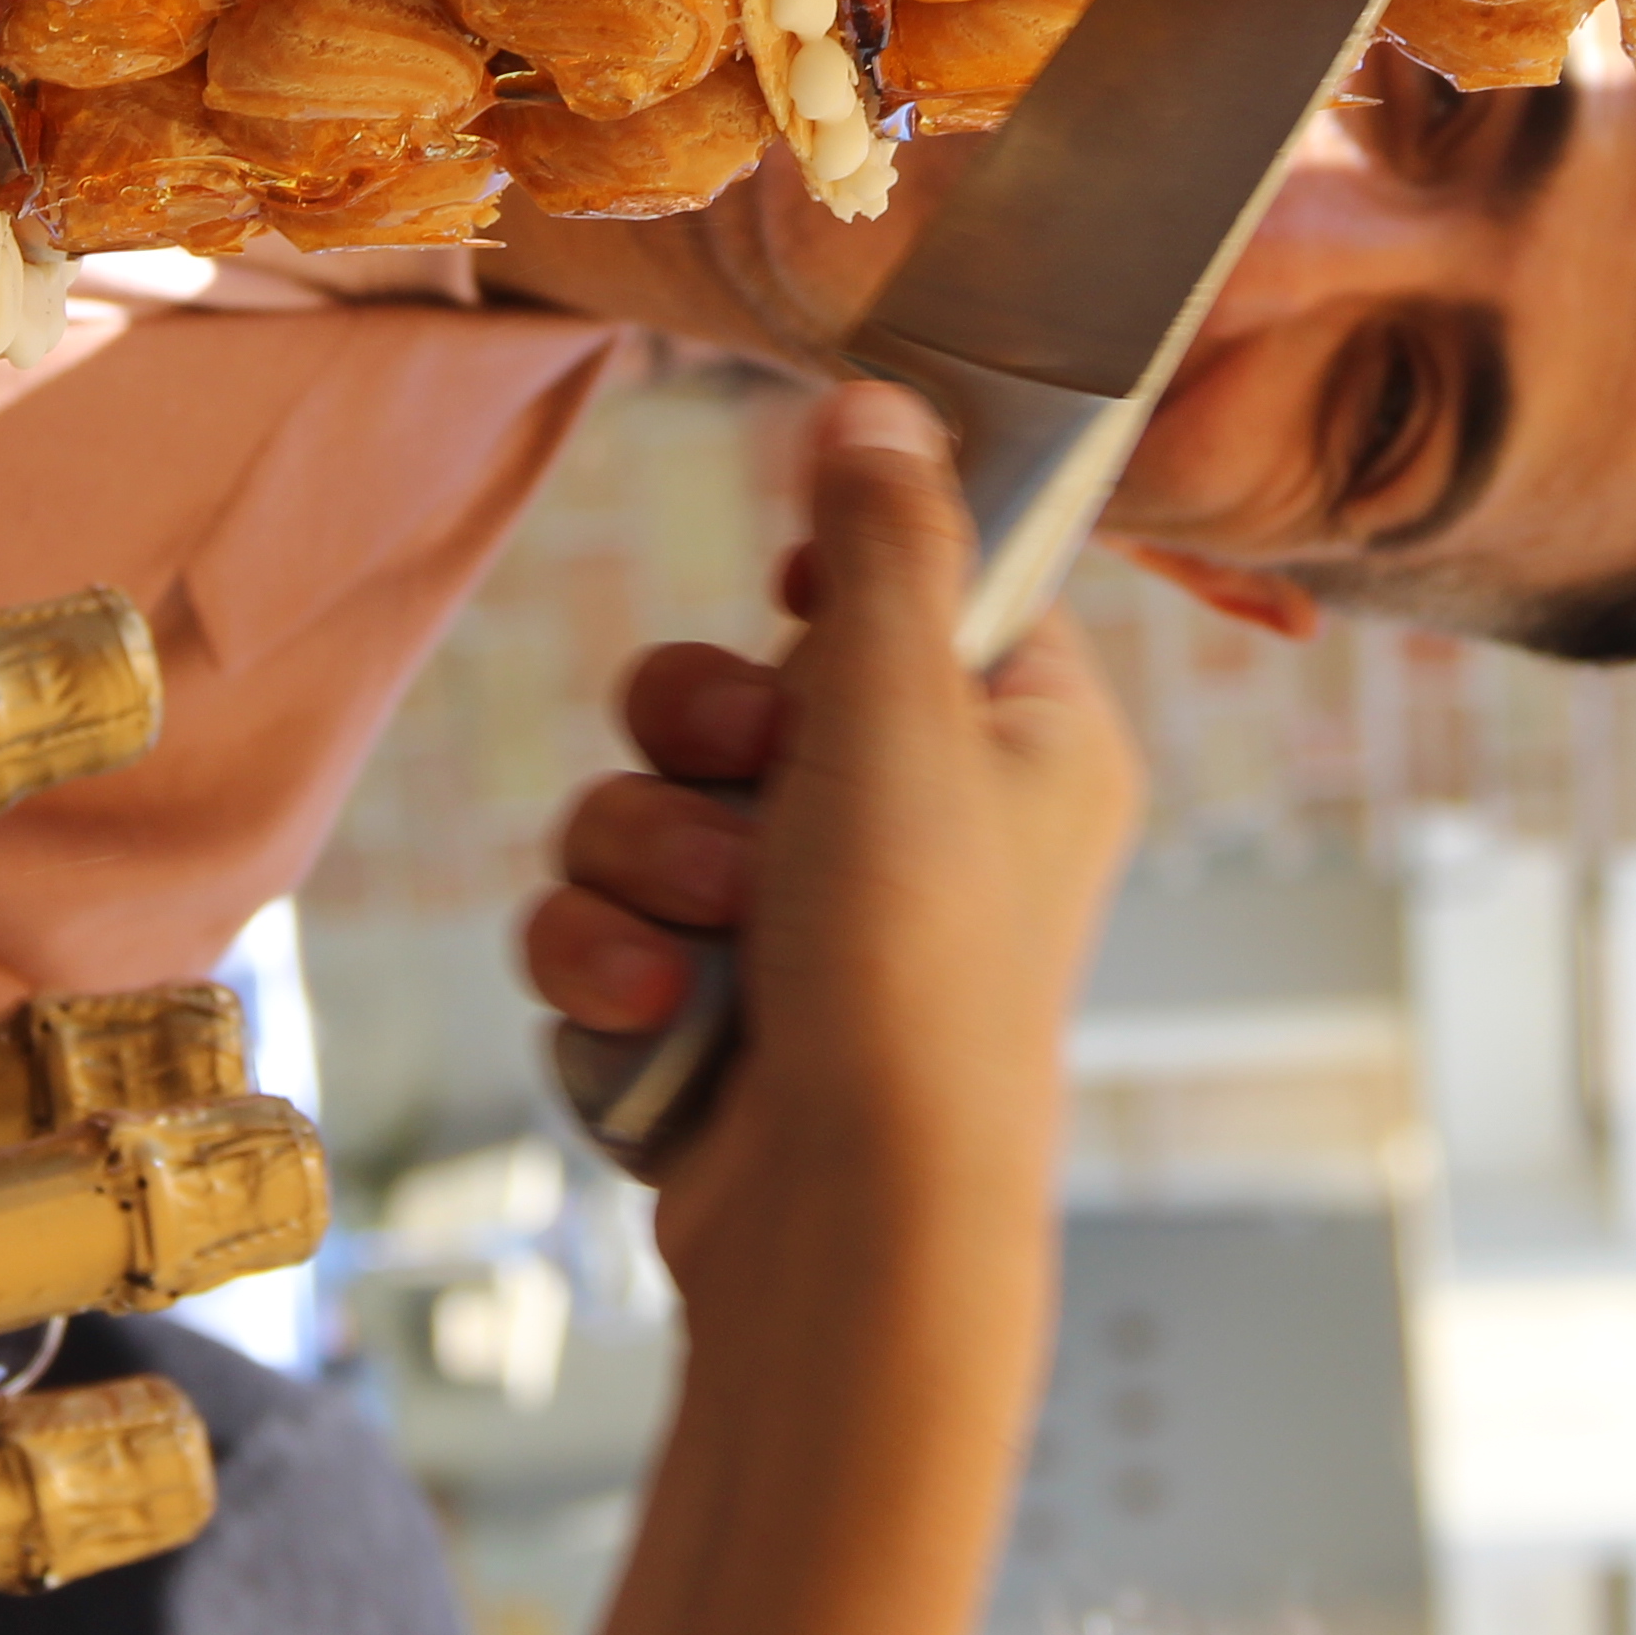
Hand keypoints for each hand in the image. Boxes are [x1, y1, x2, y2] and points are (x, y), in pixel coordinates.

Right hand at [521, 383, 1143, 1280]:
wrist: (849, 1233)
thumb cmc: (913, 971)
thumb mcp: (902, 705)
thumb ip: (878, 541)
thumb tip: (880, 401)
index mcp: (1029, 741)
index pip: (924, 590)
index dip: (832, 588)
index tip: (796, 602)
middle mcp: (931, 826)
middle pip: (740, 688)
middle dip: (696, 746)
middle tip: (747, 790)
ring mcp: (815, 928)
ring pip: (647, 807)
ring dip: (643, 863)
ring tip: (704, 940)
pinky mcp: (716, 1013)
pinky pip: (606, 922)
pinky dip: (610, 965)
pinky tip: (656, 1016)